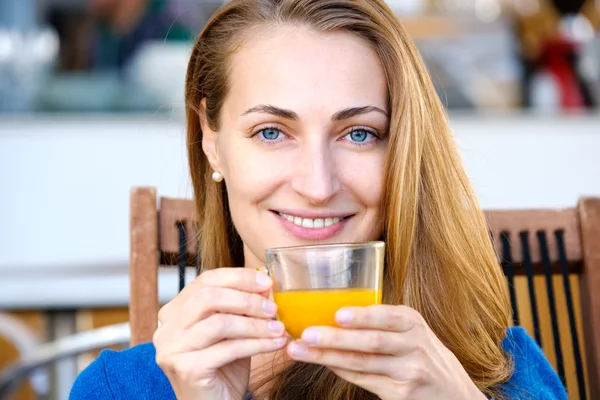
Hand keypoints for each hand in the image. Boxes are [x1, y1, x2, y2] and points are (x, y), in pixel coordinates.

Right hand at [153, 268, 287, 399]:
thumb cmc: (224, 368)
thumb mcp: (233, 331)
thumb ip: (241, 308)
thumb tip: (265, 283)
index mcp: (174, 312)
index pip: (205, 281)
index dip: (238, 277)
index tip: (266, 282)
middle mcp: (166, 329)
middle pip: (208, 297)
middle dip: (246, 299)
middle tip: (273, 308)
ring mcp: (172, 349)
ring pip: (219, 323)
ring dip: (255, 324)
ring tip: (278, 328)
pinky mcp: (186, 368)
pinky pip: (228, 348)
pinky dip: (257, 344)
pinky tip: (276, 344)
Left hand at [286, 305, 486, 399]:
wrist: (453, 392)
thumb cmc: (422, 354)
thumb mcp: (413, 331)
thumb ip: (384, 322)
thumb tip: (335, 314)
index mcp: (413, 323)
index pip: (388, 317)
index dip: (363, 317)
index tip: (338, 315)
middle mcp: (414, 346)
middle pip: (371, 342)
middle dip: (336, 338)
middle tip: (307, 334)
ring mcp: (408, 373)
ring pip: (362, 363)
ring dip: (327, 357)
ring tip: (300, 350)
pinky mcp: (400, 395)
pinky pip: (364, 380)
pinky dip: (341, 370)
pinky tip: (323, 363)